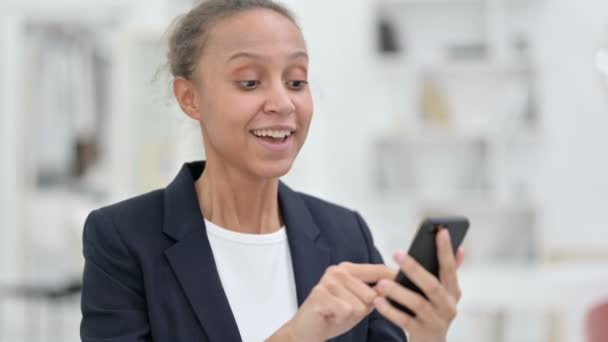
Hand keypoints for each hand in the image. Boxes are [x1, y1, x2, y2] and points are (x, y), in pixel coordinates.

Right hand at [268, 262, 393, 341]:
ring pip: (359, 304)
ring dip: (350, 315)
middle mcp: (338, 271)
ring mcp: (328, 281)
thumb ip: (374, 296)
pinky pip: (346, 310)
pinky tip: (331, 316)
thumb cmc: (333, 316)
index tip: (408, 280)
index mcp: (348, 270)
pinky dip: (341, 319)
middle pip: (371, 293)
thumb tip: (393, 288)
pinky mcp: (320, 294)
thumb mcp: (359, 305)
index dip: (393, 277)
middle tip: (345, 310)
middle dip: (363, 308)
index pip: (378, 270)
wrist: (307, 330)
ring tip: (337, 313)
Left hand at [373, 229, 464, 341]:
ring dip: (398, 292)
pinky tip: (378, 301)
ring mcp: (436, 321)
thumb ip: (448, 273)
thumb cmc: (434, 311)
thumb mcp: (444, 294)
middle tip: (395, 253)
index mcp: (453, 292)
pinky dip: (390, 311)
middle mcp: (448, 306)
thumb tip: (460, 248)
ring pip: (417, 304)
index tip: (440, 231)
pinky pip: (404, 320)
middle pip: (432, 286)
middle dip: (414, 268)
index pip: (450, 268)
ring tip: (380, 283)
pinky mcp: (422, 333)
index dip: (446, 250)